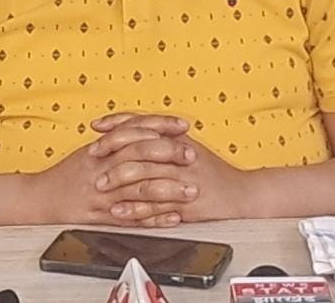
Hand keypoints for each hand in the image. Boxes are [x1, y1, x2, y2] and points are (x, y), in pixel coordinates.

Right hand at [29, 114, 195, 226]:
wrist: (38, 197)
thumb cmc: (67, 174)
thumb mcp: (91, 150)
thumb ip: (117, 139)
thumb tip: (149, 129)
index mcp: (101, 148)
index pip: (136, 130)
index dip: (161, 126)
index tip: (183, 127)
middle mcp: (102, 168)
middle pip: (140, 156)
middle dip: (169, 155)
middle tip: (192, 156)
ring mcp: (102, 194)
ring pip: (139, 189)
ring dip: (169, 190)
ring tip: (191, 191)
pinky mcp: (100, 217)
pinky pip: (131, 218)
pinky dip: (154, 218)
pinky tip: (172, 218)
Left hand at [91, 114, 248, 223]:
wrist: (241, 194)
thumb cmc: (211, 171)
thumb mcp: (187, 146)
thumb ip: (162, 135)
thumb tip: (130, 126)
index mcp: (178, 138)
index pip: (143, 123)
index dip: (117, 123)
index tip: (96, 126)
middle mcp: (180, 155)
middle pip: (141, 147)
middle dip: (113, 151)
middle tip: (92, 157)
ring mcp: (183, 179)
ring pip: (146, 176)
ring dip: (119, 181)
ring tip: (100, 185)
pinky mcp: (186, 204)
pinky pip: (156, 206)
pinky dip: (135, 208)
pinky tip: (119, 210)